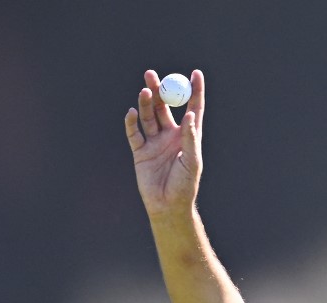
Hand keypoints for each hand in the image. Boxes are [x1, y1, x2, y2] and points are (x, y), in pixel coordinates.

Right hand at [124, 69, 204, 219]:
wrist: (167, 205)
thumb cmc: (185, 185)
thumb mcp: (192, 162)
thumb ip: (190, 139)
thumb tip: (190, 115)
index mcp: (188, 136)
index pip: (193, 108)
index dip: (194, 91)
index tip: (195, 73)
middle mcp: (171, 135)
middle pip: (164, 106)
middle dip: (159, 90)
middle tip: (153, 75)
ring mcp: (155, 142)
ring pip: (148, 116)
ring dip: (146, 103)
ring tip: (145, 91)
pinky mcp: (140, 151)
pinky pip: (133, 132)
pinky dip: (131, 121)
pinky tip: (132, 112)